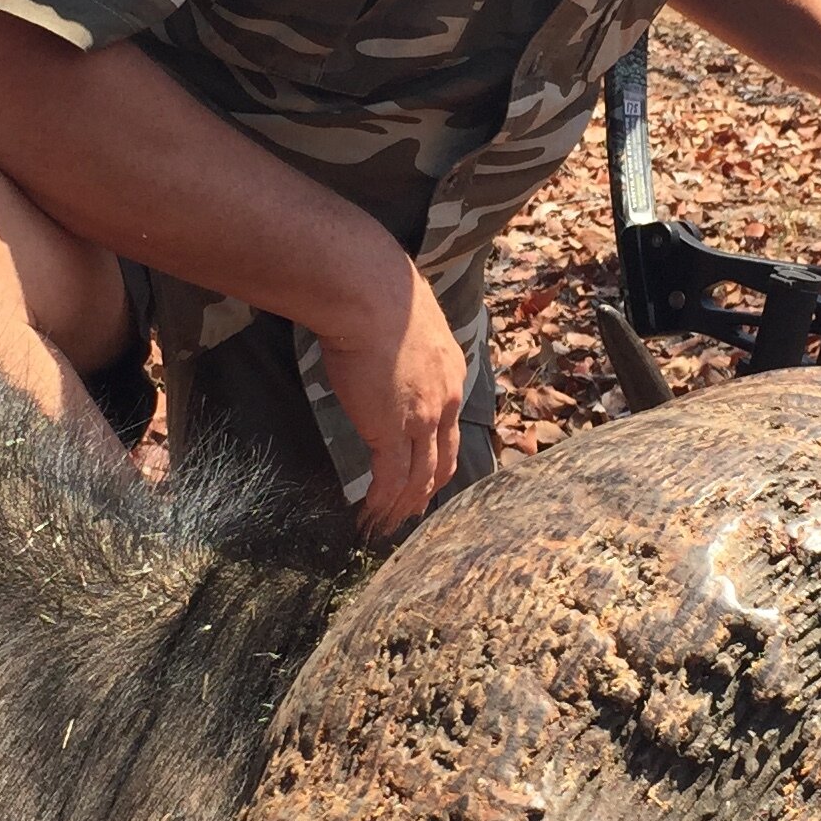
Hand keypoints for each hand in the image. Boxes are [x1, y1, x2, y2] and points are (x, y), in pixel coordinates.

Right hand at [314, 254, 466, 539]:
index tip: (425, 471)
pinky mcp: (391, 430)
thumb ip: (403, 343)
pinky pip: (391, 479)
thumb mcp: (406, 321)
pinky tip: (370, 516)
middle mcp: (445, 401)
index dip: (437, 454)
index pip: (449, 426)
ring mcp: (421, 419)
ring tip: (386, 526)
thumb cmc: (378, 294)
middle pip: (443, 460)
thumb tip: (384, 344)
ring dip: (402, 506)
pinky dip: (382, 502)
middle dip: (427, 491)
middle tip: (411, 513)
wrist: (369, 294)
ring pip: (419, 477)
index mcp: (451, 373)